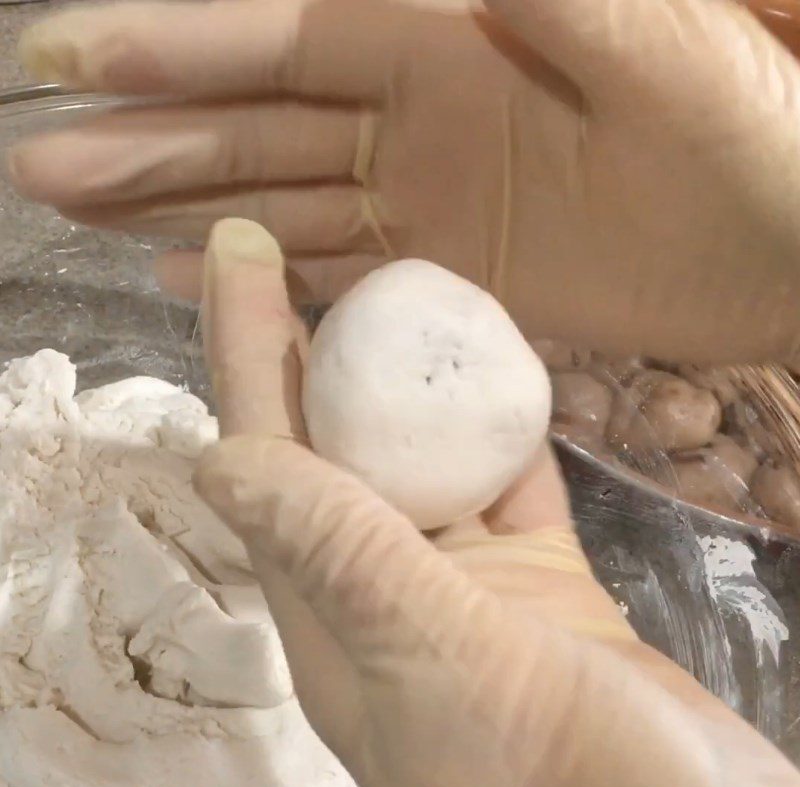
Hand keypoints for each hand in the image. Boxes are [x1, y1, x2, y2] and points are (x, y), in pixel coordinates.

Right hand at [12, 0, 799, 363]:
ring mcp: (423, 197)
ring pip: (277, 196)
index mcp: (447, 42)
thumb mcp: (656, 44)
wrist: (774, 244)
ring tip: (84, 212)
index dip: (175, 49)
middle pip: (255, 121)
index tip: (70, 57)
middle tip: (42, 162)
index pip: (284, 36)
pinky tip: (192, 272)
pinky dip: (260, 268)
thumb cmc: (744, 141)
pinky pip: (330, 263)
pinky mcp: (442, 266)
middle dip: (149, 141)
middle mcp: (415, 114)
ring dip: (181, 205)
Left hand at [193, 217, 799, 786]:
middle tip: (292, 249)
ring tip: (393, 289)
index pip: (269, 454)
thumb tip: (221, 457)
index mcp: (333, 610)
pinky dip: (498, 420)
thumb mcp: (437, 659)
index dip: (245, 348)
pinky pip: (506, 477)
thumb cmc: (562, 775)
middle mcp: (383, 588)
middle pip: (330, 441)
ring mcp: (462, 584)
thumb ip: (342, 557)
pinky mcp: (538, 580)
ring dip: (402, 374)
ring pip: (419, 452)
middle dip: (304, 342)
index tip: (232, 254)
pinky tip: (493, 365)